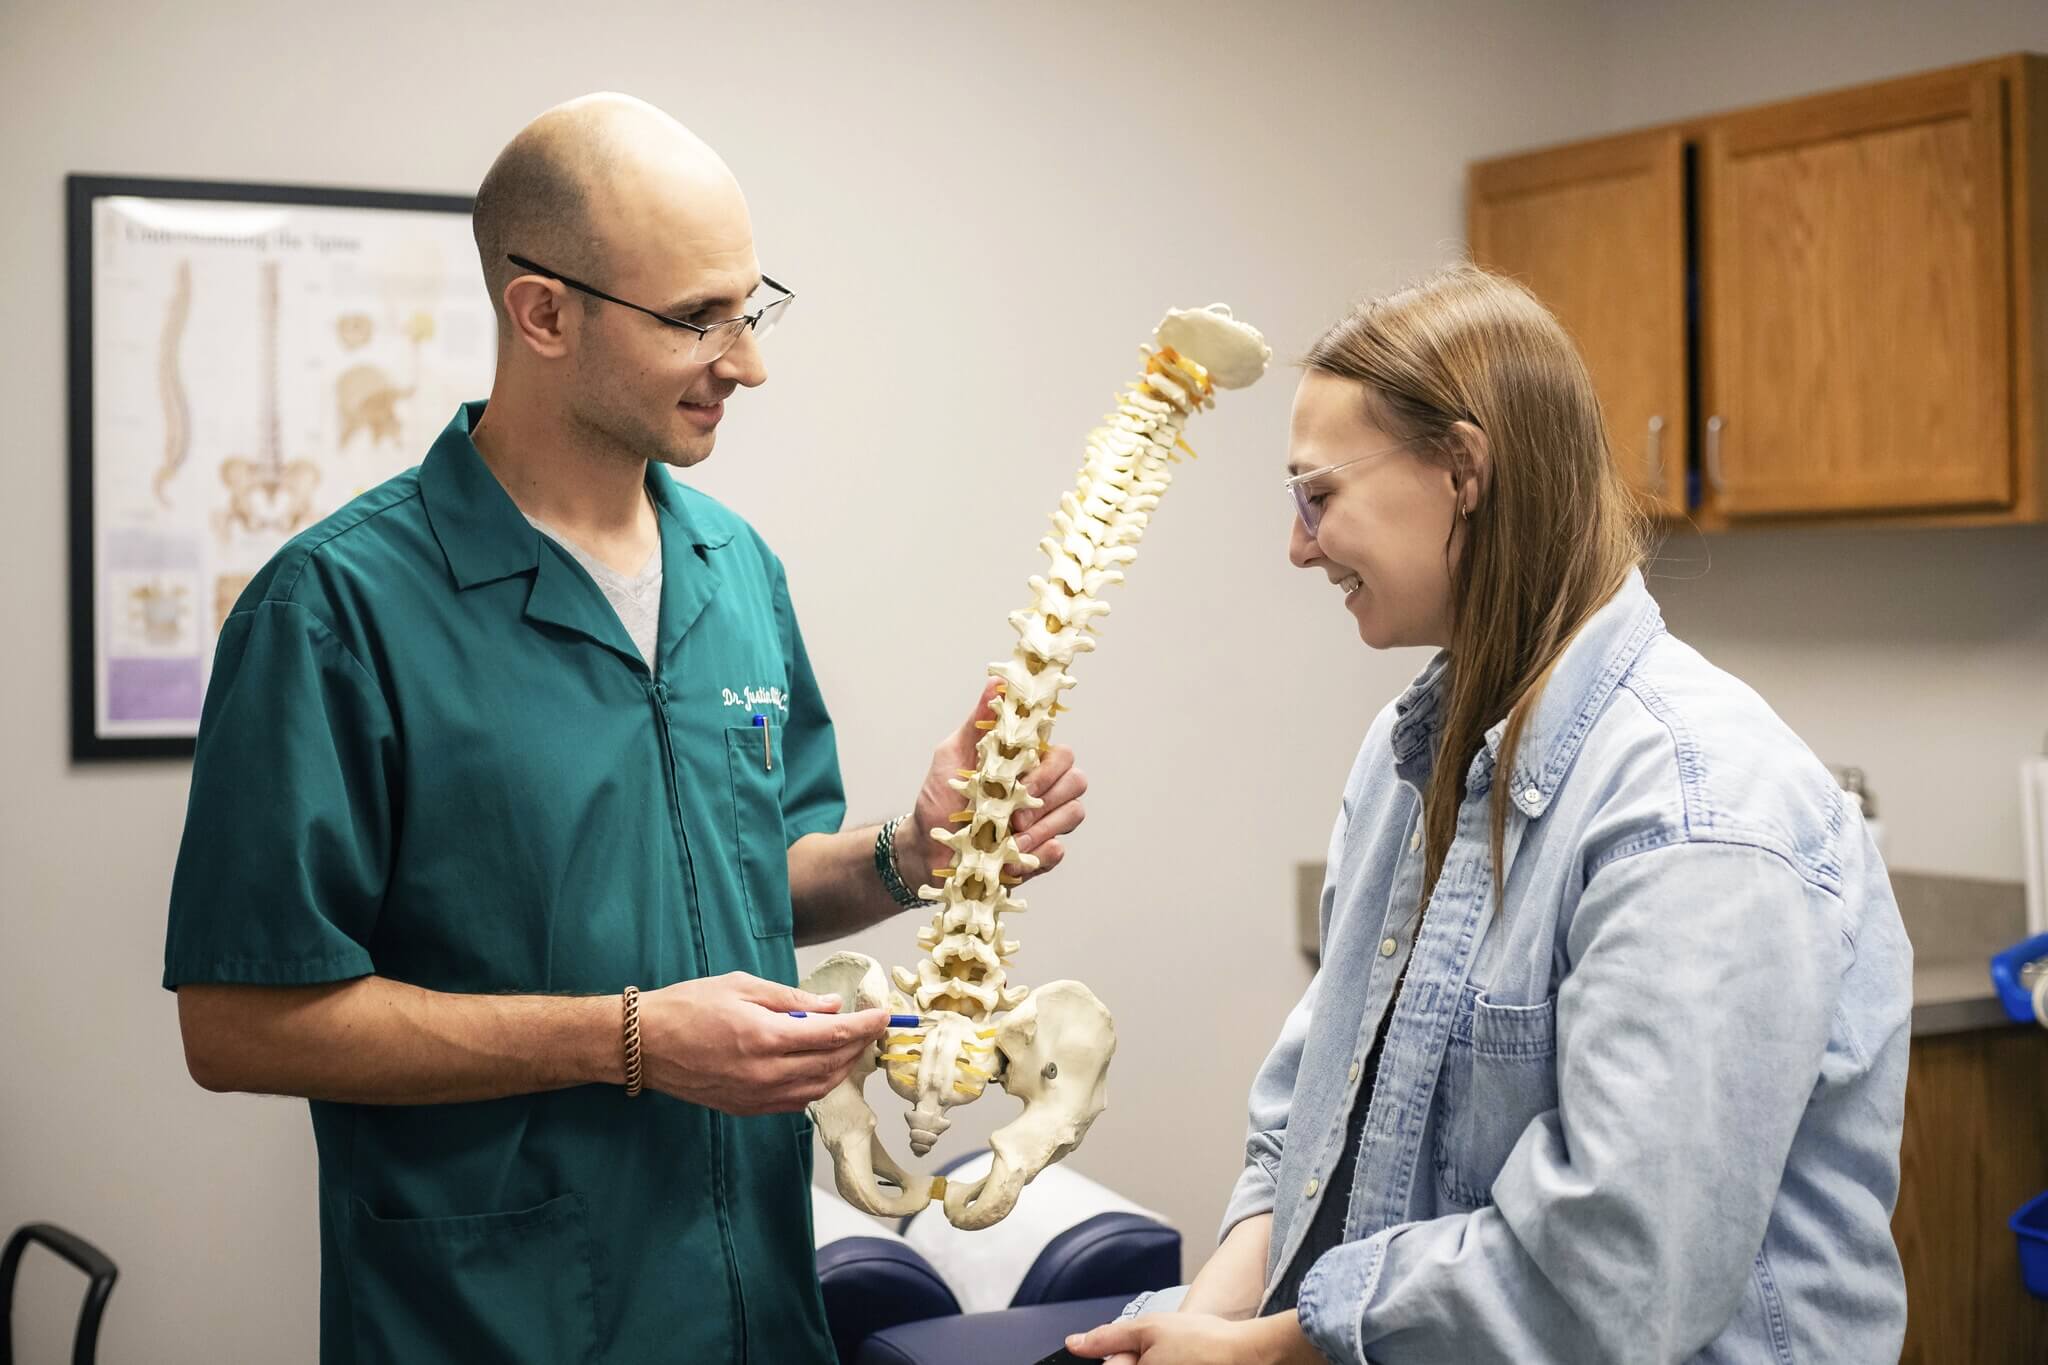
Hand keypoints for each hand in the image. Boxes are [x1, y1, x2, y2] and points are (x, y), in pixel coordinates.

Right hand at [635, 972, 887, 1114]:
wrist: (644, 1044)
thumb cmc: (688, 1006)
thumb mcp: (741, 985)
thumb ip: (791, 999)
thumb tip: (830, 1007)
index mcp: (766, 1037)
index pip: (834, 1035)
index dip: (865, 1026)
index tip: (885, 1015)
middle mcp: (766, 1073)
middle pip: (831, 1065)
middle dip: (858, 1047)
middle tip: (869, 1029)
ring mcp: (756, 1096)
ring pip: (817, 1089)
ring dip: (841, 1070)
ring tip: (850, 1048)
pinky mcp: (745, 1108)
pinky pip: (794, 1102)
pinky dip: (815, 1086)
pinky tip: (818, 1068)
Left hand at [905, 680, 1088, 882]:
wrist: (924, 848)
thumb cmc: (939, 797)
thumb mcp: (952, 754)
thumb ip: (978, 722)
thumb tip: (997, 681)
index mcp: (1026, 763)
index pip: (1062, 753)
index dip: (1048, 767)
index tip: (1021, 780)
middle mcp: (1041, 789)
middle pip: (1076, 782)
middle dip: (1048, 796)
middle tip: (1016, 814)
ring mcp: (1043, 823)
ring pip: (1074, 814)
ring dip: (1044, 829)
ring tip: (1011, 840)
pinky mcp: (1038, 854)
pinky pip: (1058, 852)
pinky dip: (1040, 854)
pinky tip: (1015, 858)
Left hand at [1065, 1310, 1316, 1364]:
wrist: (1248, 1355)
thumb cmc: (1202, 1342)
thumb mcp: (1148, 1328)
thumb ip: (1106, 1337)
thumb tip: (1073, 1344)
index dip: (1120, 1356)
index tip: (1141, 1349)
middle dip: (1137, 1362)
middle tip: (1169, 1353)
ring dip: (1156, 1364)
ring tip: (1181, 1359)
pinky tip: (1189, 1364)